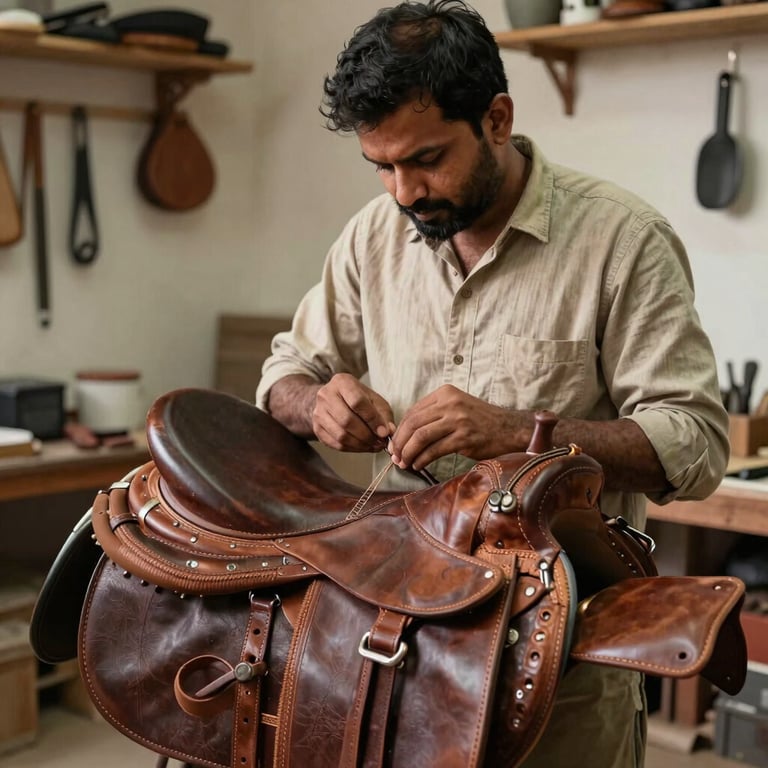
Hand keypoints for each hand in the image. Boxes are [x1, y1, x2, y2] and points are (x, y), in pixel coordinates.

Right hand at [312, 373, 394, 451]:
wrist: (333, 400)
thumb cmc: (357, 399)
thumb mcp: (373, 399)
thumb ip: (383, 414)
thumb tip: (388, 432)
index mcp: (342, 382)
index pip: (357, 402)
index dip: (372, 419)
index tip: (384, 432)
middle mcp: (326, 395)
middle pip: (347, 420)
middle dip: (367, 435)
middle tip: (380, 442)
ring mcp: (318, 412)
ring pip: (341, 435)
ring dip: (361, 444)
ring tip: (374, 445)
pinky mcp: (317, 428)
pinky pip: (335, 444)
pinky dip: (352, 448)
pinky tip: (363, 447)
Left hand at [389, 385, 527, 470]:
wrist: (510, 429)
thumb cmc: (481, 421)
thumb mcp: (457, 407)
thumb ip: (434, 414)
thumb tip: (406, 433)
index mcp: (445, 393)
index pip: (412, 412)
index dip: (399, 430)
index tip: (394, 444)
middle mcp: (450, 403)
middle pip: (413, 423)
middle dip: (400, 443)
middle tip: (395, 457)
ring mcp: (458, 420)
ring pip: (421, 437)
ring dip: (408, 453)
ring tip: (404, 463)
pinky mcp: (465, 438)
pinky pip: (435, 450)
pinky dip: (422, 459)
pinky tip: (419, 465)